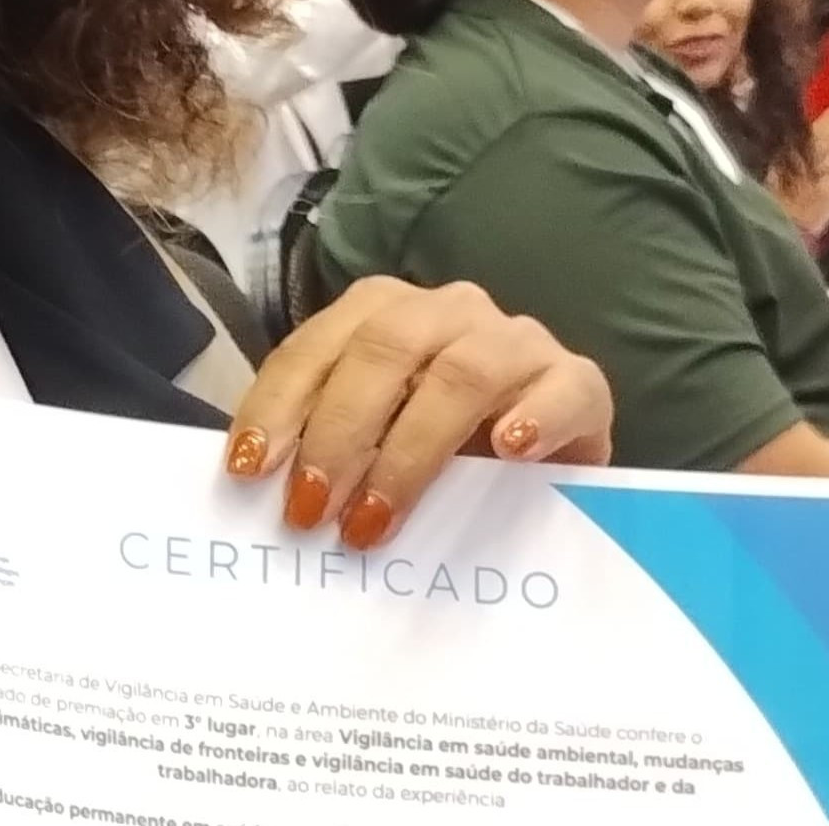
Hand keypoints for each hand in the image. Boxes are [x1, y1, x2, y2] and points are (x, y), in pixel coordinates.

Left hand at [224, 278, 612, 549]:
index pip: (315, 348)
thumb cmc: (443, 448)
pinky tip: (508, 453)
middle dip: (337, 433)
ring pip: (460, 372)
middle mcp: (446, 311)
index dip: (277, 405)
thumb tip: (258, 492)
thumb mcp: (374, 440)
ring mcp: (516, 340)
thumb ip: (328, 449)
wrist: (546, 451)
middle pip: (382, 352)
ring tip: (376, 518)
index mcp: (382, 313)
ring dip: (410, 451)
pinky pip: (562, 387)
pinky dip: (533, 417)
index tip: (249, 468)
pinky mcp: (580, 382)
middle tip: (310, 509)